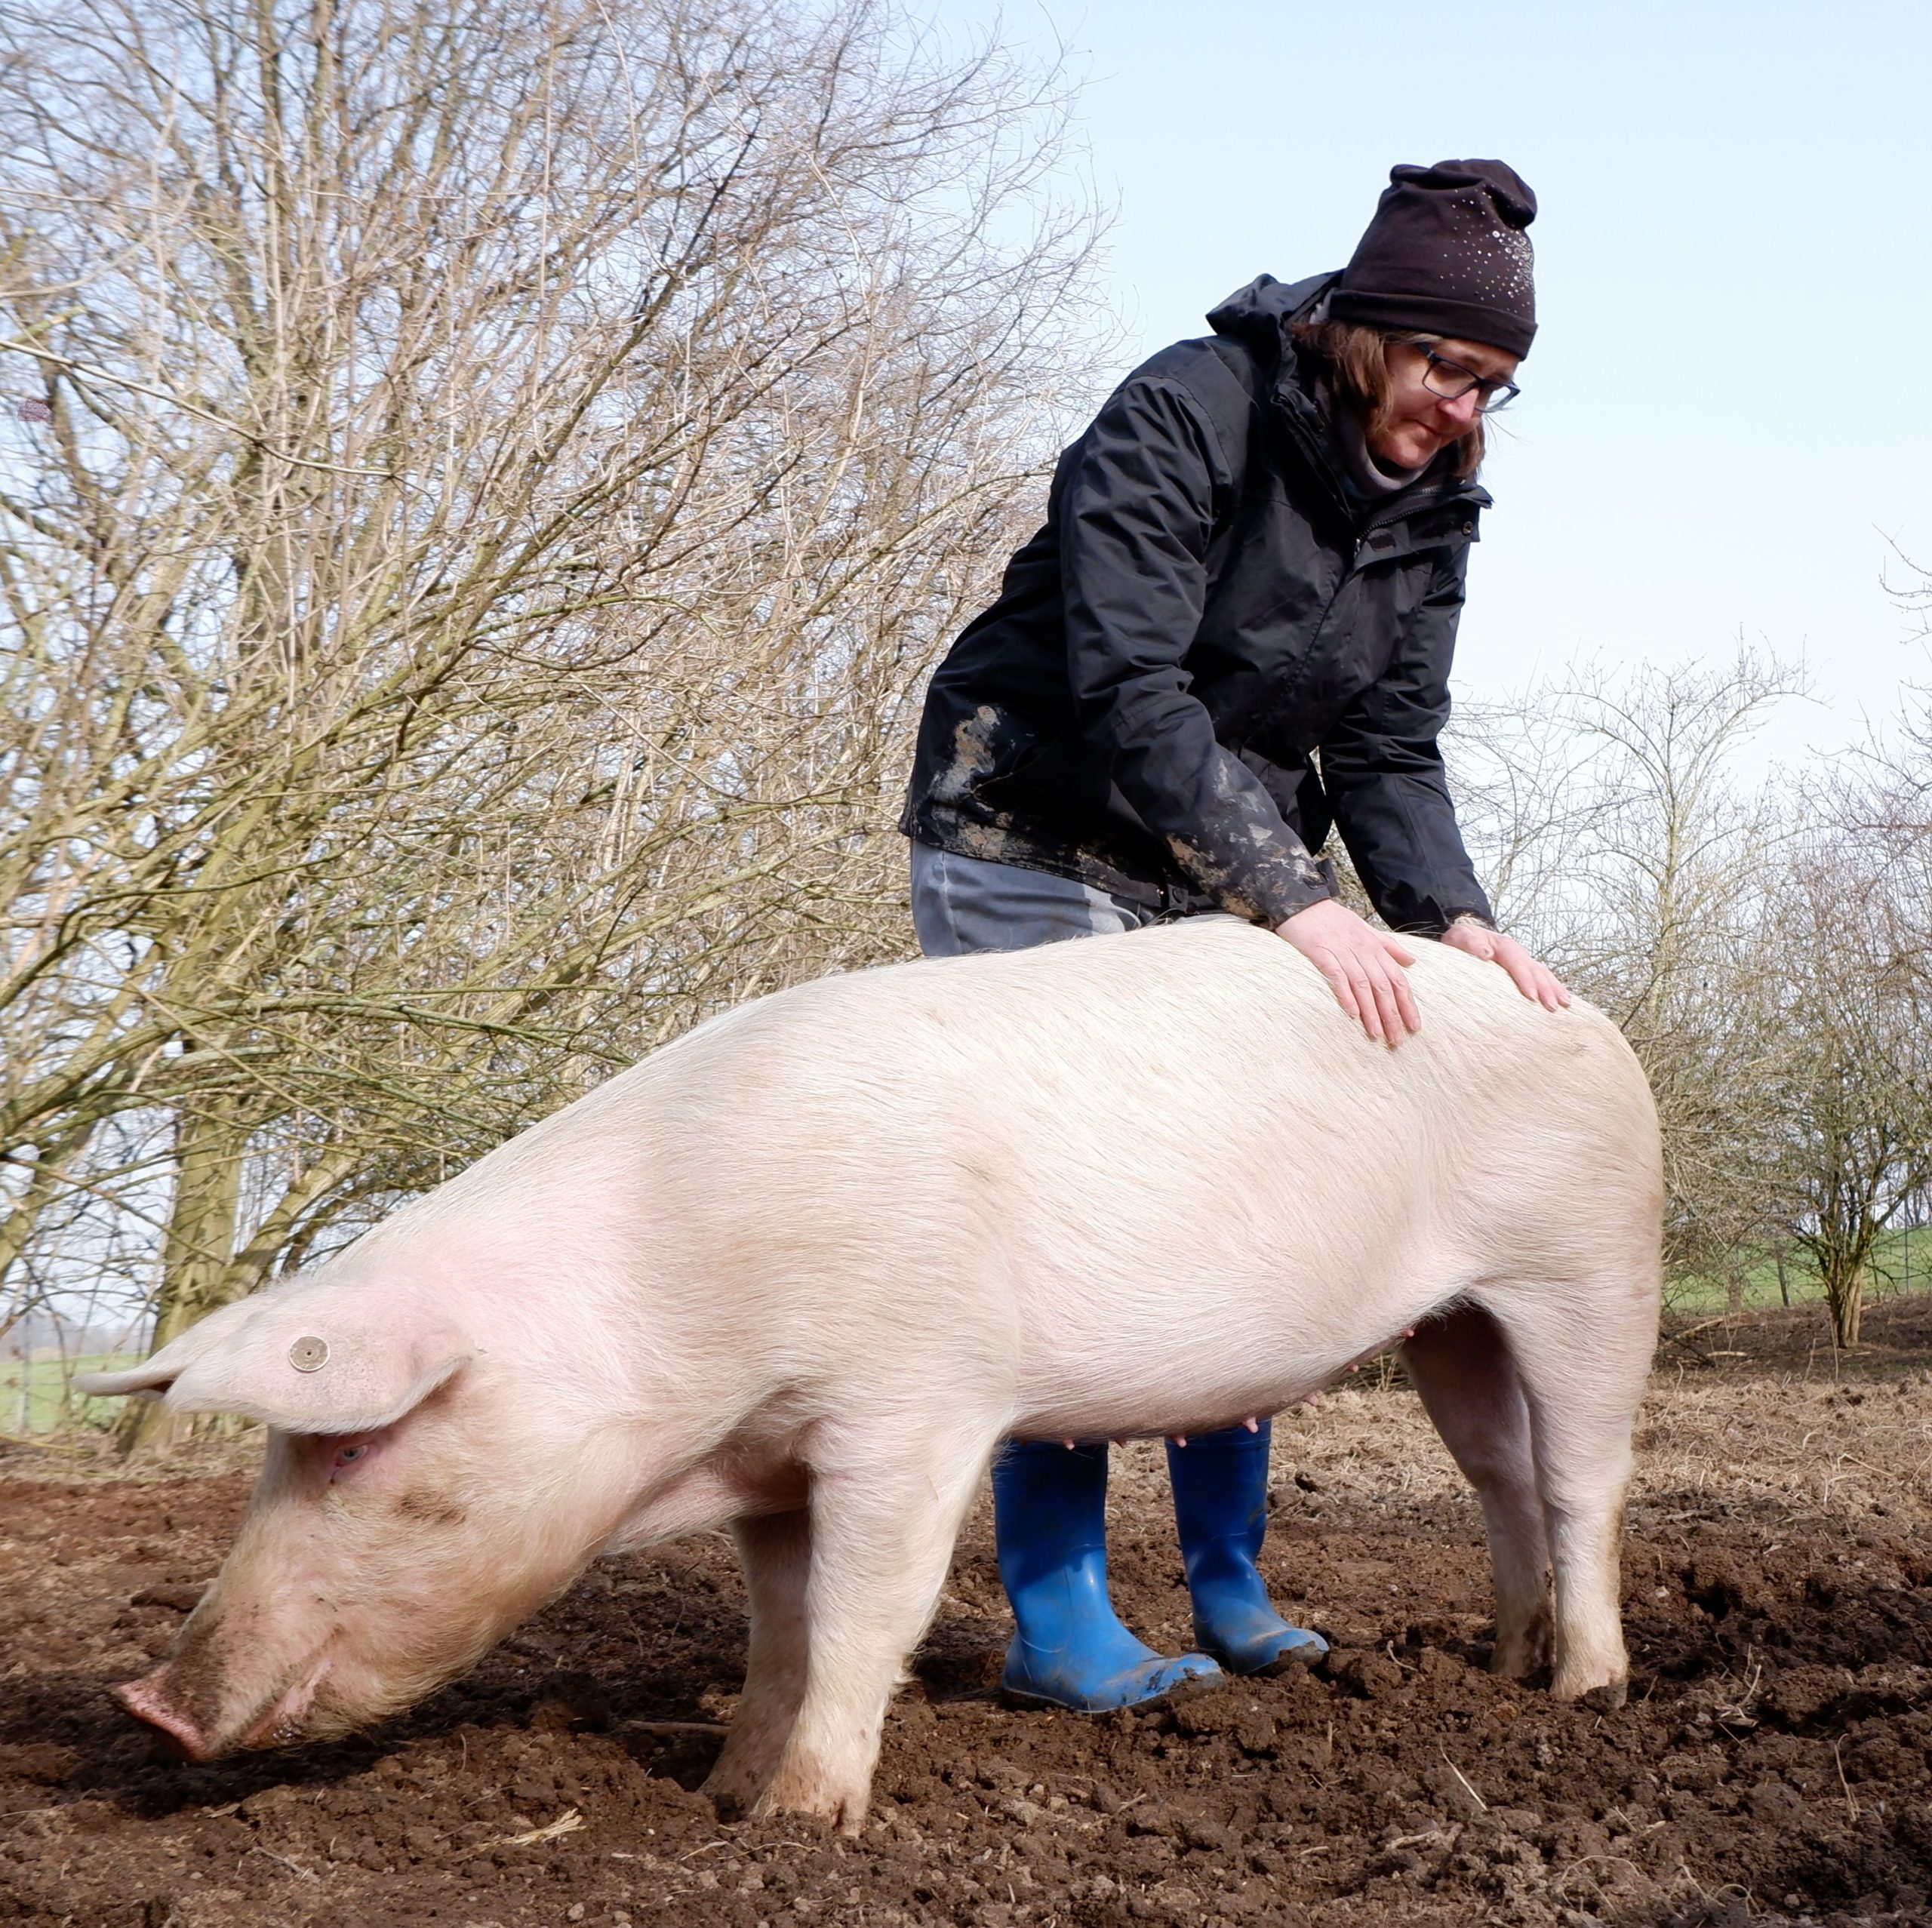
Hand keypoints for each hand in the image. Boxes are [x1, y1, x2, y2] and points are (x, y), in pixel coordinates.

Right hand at [1274, 898, 1418, 1046]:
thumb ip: (1388, 946)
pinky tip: (1352, 1013)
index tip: (1414, 1026)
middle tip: (1396, 1041)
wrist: (1301, 902)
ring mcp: (1341, 951)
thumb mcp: (1365, 928)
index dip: (1407, 1004)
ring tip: (1377, 1034)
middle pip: (1383, 987)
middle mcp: (1362, 949)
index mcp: (1374, 946)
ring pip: (1363, 985)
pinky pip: (1336, 976)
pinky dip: (1345, 994)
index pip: (1397, 979)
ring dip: (1371, 1012)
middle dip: (1392, 1015)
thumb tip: (1412, 961)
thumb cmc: (1332, 918)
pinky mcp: (1320, 952)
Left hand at [1439, 918, 1570, 1010]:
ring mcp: (1522, 961)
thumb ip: (1469, 942)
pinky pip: (1542, 978)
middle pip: (1534, 969)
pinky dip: (1554, 988)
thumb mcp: (1459, 936)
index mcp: (1502, 945)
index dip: (1524, 978)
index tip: (1530, 996)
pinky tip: (1564, 1000)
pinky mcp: (1524, 970)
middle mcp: (1516, 953)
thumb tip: (1486, 953)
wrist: (1466, 937)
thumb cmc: (1461, 940)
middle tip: (1552, 1007)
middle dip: (1545, 988)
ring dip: (1554, 989)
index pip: (1516, 961)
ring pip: (1543, 974)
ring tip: (1565, 1004)